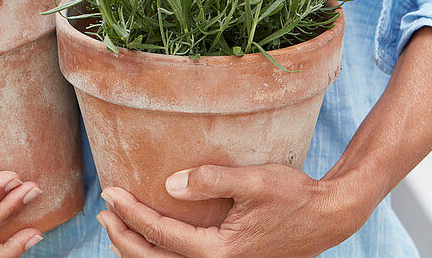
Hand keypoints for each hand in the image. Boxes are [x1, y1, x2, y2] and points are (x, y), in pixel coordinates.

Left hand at [97, 163, 371, 257]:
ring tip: (118, 228)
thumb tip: (170, 185)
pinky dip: (163, 255)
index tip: (110, 192)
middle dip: (125, 238)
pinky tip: (153, 240)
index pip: (162, 233)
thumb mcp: (254, 180)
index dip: (132, 212)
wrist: (328, 217)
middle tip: (103, 213)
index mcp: (221, 251)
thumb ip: (211, 180)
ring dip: (140, 250)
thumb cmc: (294, 195)